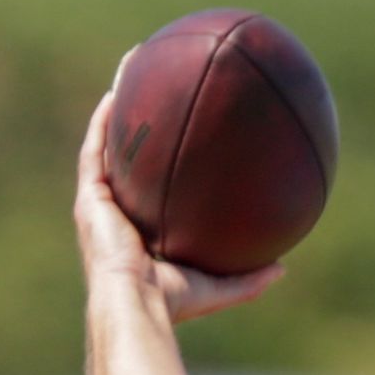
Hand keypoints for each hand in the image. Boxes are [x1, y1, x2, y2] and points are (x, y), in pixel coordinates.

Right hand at [72, 67, 282, 324]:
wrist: (135, 305)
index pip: (150, 186)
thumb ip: (249, 278)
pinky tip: (119, 88)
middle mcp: (116, 212)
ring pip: (107, 141)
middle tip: (156, 89)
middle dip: (140, 121)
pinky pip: (96, 148)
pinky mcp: (90, 196)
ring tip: (131, 69)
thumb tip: (283, 267)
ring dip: (118, 105)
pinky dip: (105, 119)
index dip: (160, 160)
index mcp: (140, 230)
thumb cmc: (173, 303)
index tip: (177, 136)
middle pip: (129, 154)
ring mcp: (100, 203)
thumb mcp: (220, 286)